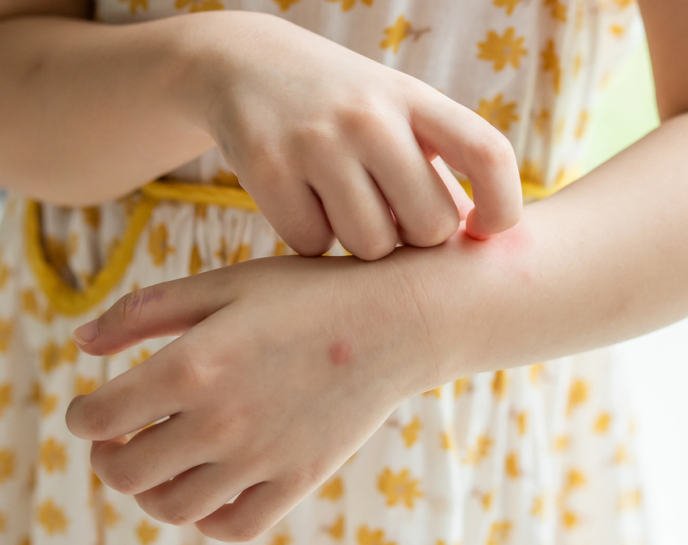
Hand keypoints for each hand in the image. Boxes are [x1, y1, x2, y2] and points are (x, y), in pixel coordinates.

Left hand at [65, 256, 456, 540]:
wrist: (398, 320)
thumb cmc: (311, 293)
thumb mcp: (228, 284)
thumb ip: (146, 310)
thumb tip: (80, 342)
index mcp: (193, 365)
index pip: (97, 419)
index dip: (82, 415)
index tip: (93, 407)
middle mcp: (221, 421)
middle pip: (125, 473)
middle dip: (108, 455)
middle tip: (120, 436)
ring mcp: (262, 458)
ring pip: (172, 508)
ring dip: (151, 489)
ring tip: (163, 460)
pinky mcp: (298, 480)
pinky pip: (233, 525)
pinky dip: (208, 516)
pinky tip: (212, 482)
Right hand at [188, 12, 521, 258]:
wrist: (243, 62)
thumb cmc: (344, 107)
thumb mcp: (398, 114)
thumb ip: (437, 172)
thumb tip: (474, 243)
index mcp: (416, 99)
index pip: (488, 155)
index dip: (503, 206)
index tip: (483, 229)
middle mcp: (371, 116)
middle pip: (431, 226)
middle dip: (415, 236)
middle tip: (392, 215)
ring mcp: (316, 140)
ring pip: (371, 246)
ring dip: (361, 242)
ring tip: (345, 205)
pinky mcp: (267, 167)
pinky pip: (313, 246)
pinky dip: (312, 238)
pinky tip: (304, 203)